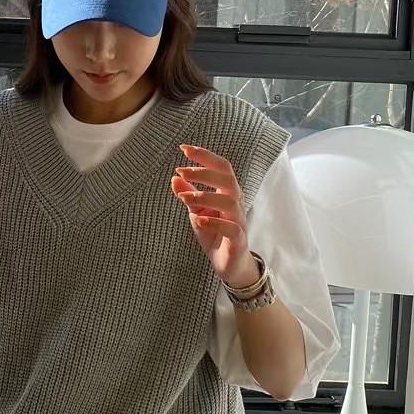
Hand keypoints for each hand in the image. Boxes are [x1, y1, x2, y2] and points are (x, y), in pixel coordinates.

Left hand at [171, 144, 258, 288]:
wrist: (229, 264)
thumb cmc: (214, 233)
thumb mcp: (197, 212)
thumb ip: (188, 195)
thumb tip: (174, 178)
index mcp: (227, 192)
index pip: (222, 168)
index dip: (205, 156)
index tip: (184, 149)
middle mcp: (236, 204)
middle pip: (228, 179)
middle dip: (205, 172)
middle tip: (182, 171)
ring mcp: (239, 221)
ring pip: (230, 201)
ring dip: (205, 196)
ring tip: (185, 198)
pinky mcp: (239, 240)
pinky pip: (232, 228)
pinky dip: (215, 222)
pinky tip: (199, 220)